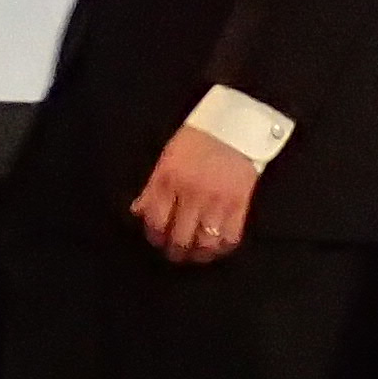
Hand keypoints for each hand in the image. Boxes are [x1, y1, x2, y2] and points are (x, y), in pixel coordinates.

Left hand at [132, 125, 259, 264]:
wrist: (234, 123)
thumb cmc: (197, 139)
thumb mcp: (167, 158)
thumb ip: (152, 188)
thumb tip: (138, 212)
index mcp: (170, 180)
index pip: (156, 221)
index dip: (154, 236)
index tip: (157, 238)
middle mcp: (192, 194)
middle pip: (179, 238)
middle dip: (174, 250)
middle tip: (174, 251)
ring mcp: (217, 201)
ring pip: (204, 243)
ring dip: (196, 254)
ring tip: (194, 254)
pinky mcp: (239, 204)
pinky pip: (229, 237)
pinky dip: (221, 248)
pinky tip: (215, 246)